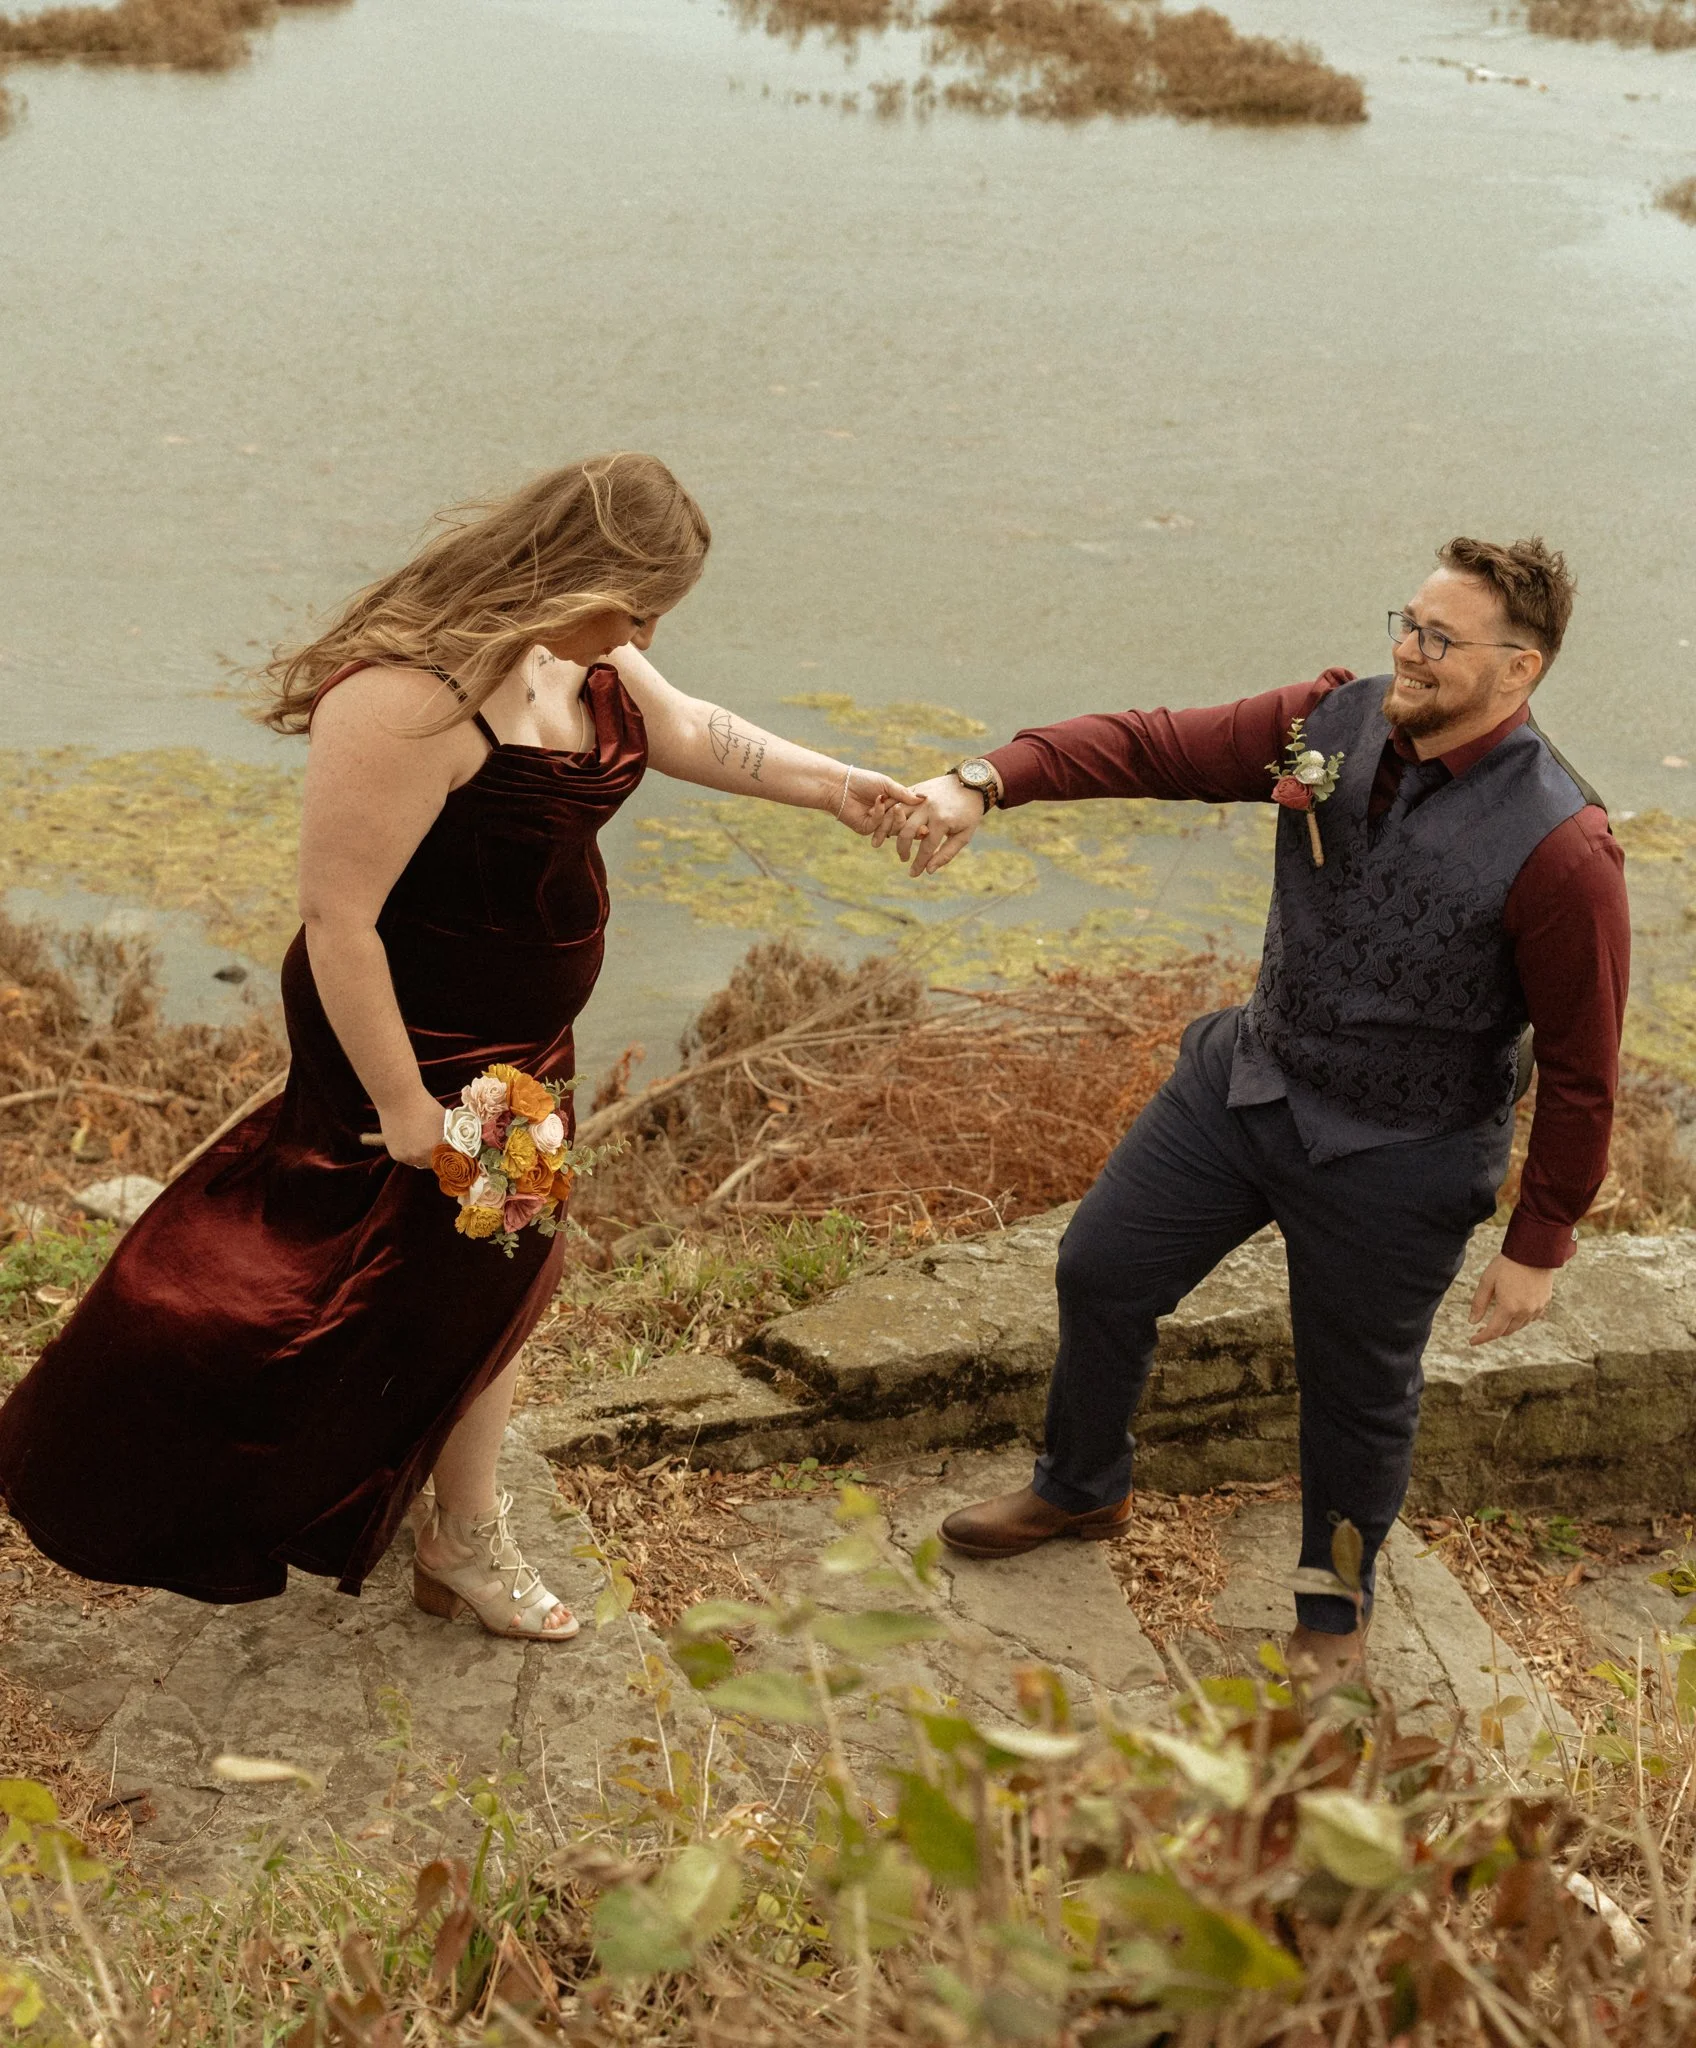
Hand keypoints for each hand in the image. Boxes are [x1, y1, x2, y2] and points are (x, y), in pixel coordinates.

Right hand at [369, 1090, 446, 1168]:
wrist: (399, 1099)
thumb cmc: (425, 1106)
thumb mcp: (446, 1121)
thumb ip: (453, 1136)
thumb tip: (460, 1144)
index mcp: (437, 1149)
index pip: (449, 1162)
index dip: (450, 1156)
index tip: (451, 1152)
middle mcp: (421, 1157)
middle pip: (434, 1164)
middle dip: (437, 1156)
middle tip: (436, 1145)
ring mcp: (407, 1157)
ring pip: (420, 1162)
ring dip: (423, 1156)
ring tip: (422, 1140)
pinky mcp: (396, 1155)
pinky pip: (407, 1158)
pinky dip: (410, 1152)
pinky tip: (410, 1139)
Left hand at [833, 768, 924, 836]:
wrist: (842, 784)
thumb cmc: (864, 781)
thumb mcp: (888, 785)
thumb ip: (904, 794)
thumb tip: (924, 799)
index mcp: (894, 807)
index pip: (911, 815)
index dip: (919, 817)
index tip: (929, 818)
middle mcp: (887, 818)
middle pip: (904, 825)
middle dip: (909, 821)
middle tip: (917, 820)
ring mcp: (877, 825)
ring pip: (893, 829)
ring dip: (896, 818)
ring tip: (896, 807)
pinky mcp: (867, 829)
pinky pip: (879, 825)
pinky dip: (880, 812)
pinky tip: (878, 801)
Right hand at [872, 773, 988, 875]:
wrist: (970, 782)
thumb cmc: (969, 812)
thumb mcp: (964, 835)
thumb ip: (946, 854)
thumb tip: (928, 870)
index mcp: (941, 821)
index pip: (925, 848)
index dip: (918, 863)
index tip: (913, 874)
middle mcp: (927, 808)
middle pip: (906, 832)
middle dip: (902, 849)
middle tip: (903, 858)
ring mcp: (919, 797)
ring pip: (896, 815)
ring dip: (888, 830)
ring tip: (886, 842)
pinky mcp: (914, 789)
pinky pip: (896, 801)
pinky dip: (887, 813)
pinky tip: (885, 825)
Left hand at [1467, 1253, 1554, 1345]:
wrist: (1535, 1251)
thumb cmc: (1507, 1264)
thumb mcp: (1487, 1281)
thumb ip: (1479, 1303)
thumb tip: (1472, 1322)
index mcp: (1508, 1307)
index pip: (1493, 1331)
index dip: (1481, 1338)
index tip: (1472, 1341)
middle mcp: (1525, 1311)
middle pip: (1507, 1331)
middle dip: (1494, 1332)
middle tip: (1482, 1329)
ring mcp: (1537, 1308)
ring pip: (1519, 1326)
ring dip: (1507, 1326)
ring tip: (1497, 1320)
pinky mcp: (1545, 1302)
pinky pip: (1531, 1318)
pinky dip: (1520, 1319)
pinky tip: (1514, 1312)